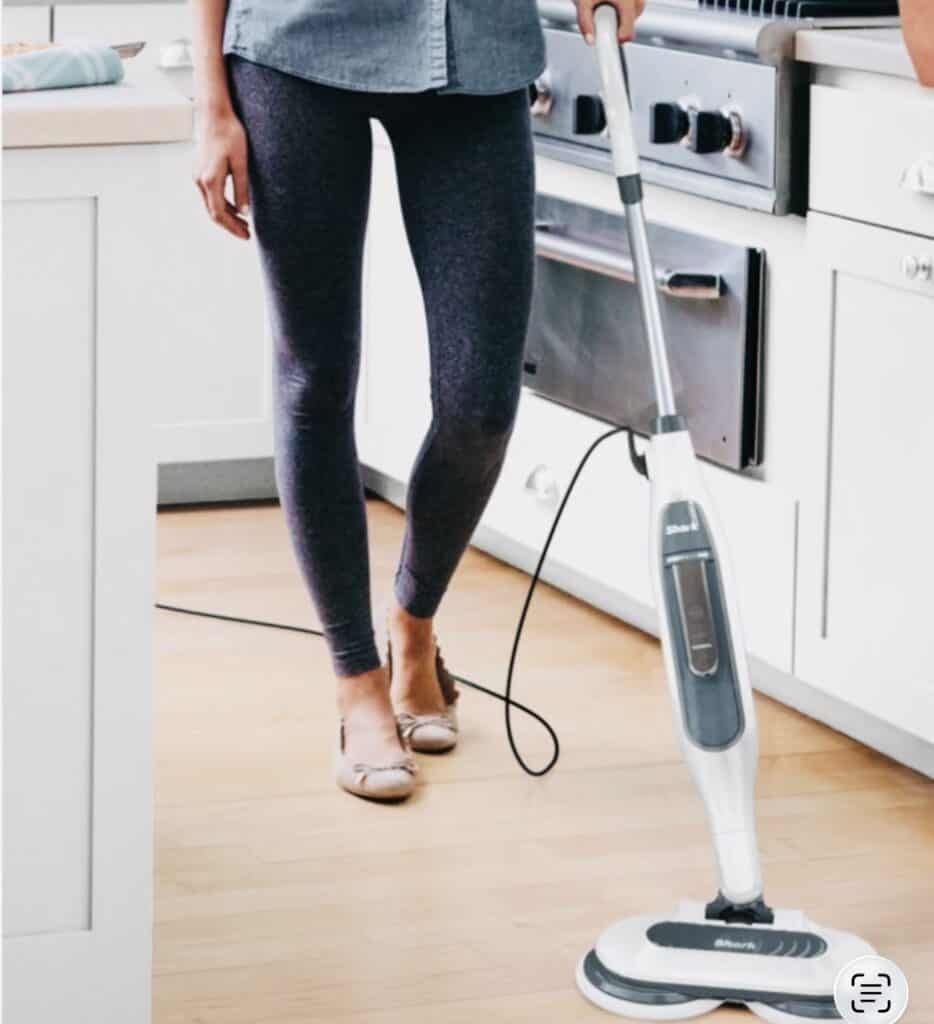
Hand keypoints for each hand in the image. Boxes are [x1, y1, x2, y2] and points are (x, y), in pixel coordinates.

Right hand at [194, 110, 250, 239]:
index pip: (219, 213)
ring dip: (228, 216)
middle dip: (231, 226)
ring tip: (245, 224)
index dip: (233, 228)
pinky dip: (223, 205)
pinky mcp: (200, 171)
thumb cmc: (230, 134)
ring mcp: (197, 176)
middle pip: (214, 213)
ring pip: (211, 205)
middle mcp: (199, 180)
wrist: (214, 114)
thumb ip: (242, 188)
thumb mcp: (241, 162)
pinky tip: (237, 209)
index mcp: (210, 179)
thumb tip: (245, 213)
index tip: (247, 236)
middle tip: (248, 235)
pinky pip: (210, 195)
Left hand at [576, 0, 644, 44]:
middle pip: (630, 25)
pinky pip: (635, 7)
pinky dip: (624, 8)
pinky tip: (614, 0)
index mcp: (625, 1)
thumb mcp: (583, 1)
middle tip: (603, 17)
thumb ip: (584, 22)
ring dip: (621, 17)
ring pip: (634, 16)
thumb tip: (590, 40)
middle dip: (616, 26)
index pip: (627, 33)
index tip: (610, 47)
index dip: (617, 41)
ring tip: (606, 4)